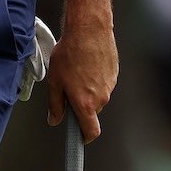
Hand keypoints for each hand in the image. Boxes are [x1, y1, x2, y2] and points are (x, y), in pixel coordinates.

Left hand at [45, 20, 117, 143]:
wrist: (89, 31)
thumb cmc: (70, 53)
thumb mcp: (55, 81)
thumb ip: (55, 105)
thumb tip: (55, 119)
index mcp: (86, 103)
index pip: (91, 131)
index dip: (85, 138)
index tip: (79, 139)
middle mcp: (101, 98)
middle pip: (92, 112)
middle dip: (81, 106)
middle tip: (68, 89)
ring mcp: (110, 86)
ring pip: (97, 97)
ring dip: (87, 91)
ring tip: (76, 71)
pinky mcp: (114, 75)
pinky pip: (103, 84)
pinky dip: (94, 80)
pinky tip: (85, 64)